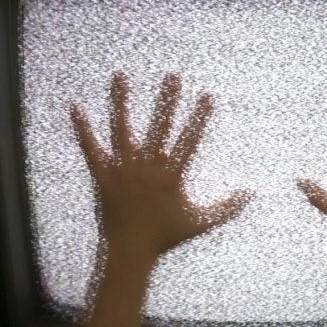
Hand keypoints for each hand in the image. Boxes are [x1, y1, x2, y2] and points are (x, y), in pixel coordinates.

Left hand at [70, 72, 249, 262]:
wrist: (129, 251)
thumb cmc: (166, 236)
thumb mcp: (201, 223)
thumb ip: (227, 208)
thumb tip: (250, 194)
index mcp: (171, 175)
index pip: (189, 139)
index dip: (199, 117)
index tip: (206, 96)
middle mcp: (147, 166)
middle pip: (159, 126)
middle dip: (167, 99)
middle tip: (172, 76)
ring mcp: (122, 169)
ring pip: (121, 129)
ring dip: (121, 102)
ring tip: (120, 76)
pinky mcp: (102, 175)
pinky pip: (91, 148)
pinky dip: (83, 129)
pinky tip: (76, 108)